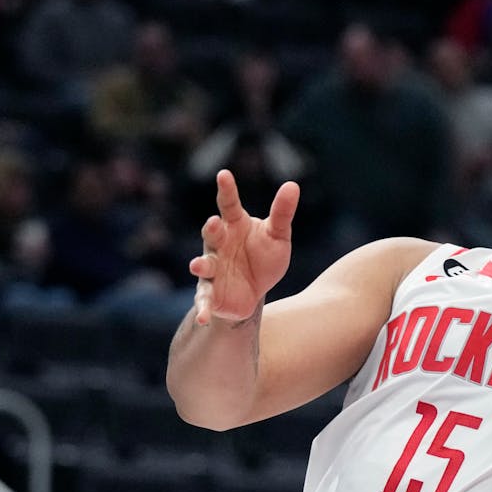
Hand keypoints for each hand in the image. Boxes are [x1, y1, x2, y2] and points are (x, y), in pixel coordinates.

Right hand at [189, 169, 298, 323]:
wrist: (257, 290)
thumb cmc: (264, 256)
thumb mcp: (278, 235)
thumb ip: (282, 213)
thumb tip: (292, 184)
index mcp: (233, 225)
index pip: (228, 204)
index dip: (226, 190)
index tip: (224, 174)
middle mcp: (218, 244)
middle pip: (212, 234)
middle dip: (212, 229)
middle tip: (214, 223)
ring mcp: (211, 268)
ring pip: (203, 264)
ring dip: (200, 265)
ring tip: (198, 265)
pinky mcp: (210, 292)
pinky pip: (204, 299)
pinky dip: (202, 308)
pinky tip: (202, 317)